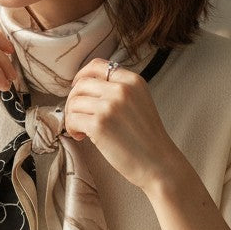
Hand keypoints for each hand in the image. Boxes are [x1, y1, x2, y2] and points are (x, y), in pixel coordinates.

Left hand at [63, 58, 176, 190]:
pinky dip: (72, 128)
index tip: (76, 87)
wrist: (159, 164)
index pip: (98, 65)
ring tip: (81, 130)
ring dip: (71, 116)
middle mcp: (121, 89)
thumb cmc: (146, 138)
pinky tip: (81, 137)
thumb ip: (119, 90)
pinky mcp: (99, 124)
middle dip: (73, 100)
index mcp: (132, 80)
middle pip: (81, 84)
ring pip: (74, 102)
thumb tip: (85, 86)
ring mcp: (110, 105)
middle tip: (77, 116)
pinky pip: (72, 119)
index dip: (81, 75)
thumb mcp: (139, 102)